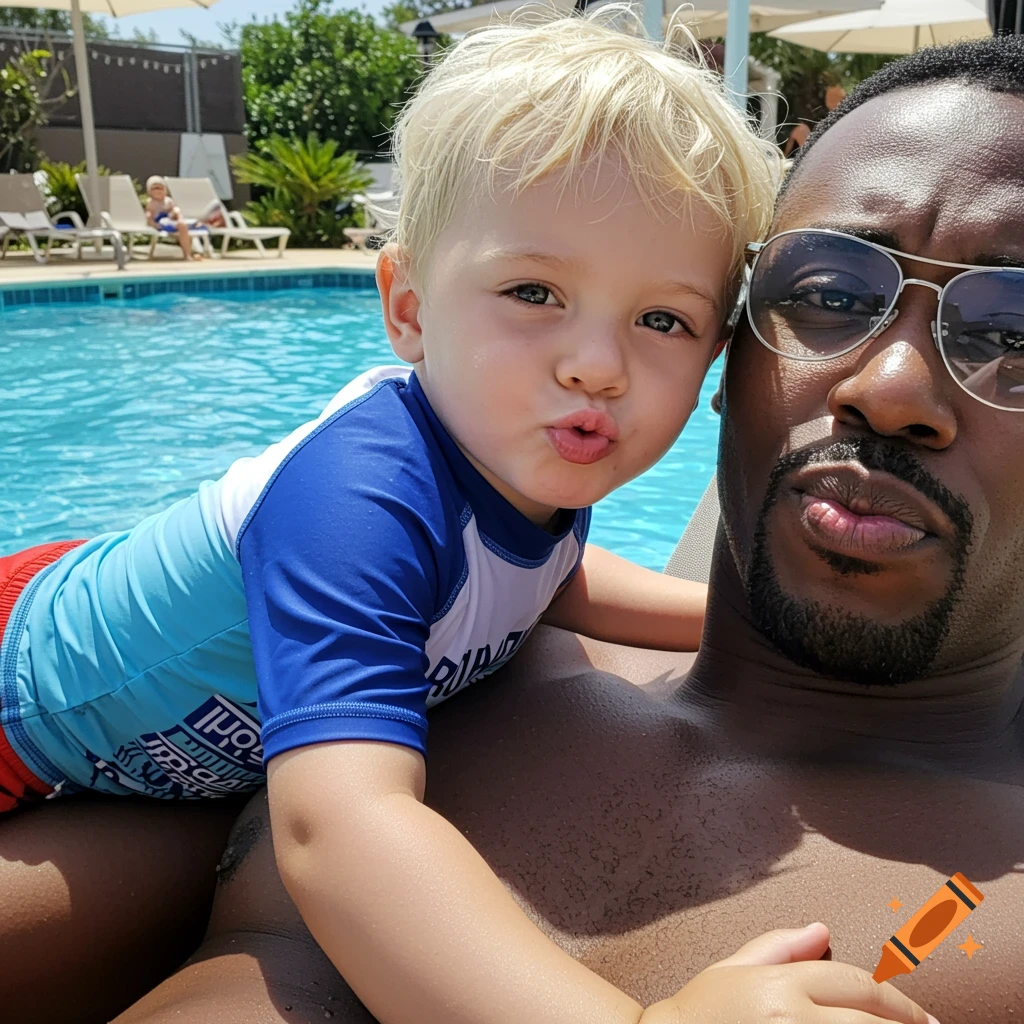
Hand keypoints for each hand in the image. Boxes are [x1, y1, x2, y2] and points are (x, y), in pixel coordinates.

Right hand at [641, 924, 938, 1023]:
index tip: (924, 1017)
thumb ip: (781, 946)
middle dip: (908, 1023)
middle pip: (871, 1017)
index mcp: (781, 984)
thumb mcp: (733, 968)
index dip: (900, 1001)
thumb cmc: (697, 1012)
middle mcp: (792, 1017)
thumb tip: (821, 929)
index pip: (858, 984)